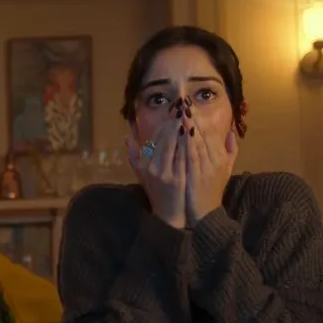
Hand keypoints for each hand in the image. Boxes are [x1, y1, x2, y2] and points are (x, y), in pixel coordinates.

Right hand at [126, 110, 186, 226]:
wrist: (169, 214)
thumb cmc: (157, 192)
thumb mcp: (142, 174)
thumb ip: (134, 155)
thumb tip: (127, 136)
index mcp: (145, 164)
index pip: (155, 138)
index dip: (165, 124)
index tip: (174, 113)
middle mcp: (152, 167)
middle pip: (164, 139)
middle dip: (174, 122)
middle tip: (183, 108)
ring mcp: (165, 173)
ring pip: (174, 145)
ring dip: (182, 129)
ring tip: (189, 117)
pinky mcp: (178, 178)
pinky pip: (183, 156)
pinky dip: (188, 144)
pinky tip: (195, 135)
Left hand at [184, 99, 237, 223]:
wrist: (204, 214)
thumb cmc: (212, 191)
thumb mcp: (226, 170)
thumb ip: (231, 150)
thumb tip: (231, 131)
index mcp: (222, 157)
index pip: (212, 133)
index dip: (201, 119)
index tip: (191, 107)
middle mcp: (215, 160)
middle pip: (204, 134)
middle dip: (193, 118)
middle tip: (184, 103)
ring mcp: (205, 168)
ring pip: (197, 142)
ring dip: (187, 126)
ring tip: (180, 113)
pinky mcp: (195, 175)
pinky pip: (190, 155)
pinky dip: (184, 142)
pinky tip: (177, 132)